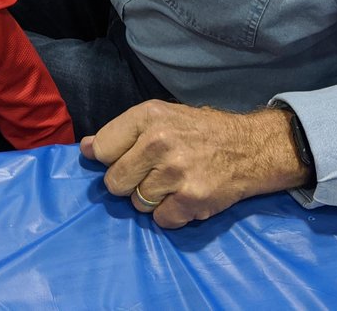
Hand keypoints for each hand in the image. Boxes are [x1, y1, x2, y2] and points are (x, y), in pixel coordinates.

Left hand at [80, 101, 305, 228]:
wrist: (251, 148)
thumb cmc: (201, 132)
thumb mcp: (162, 116)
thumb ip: (124, 132)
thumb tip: (85, 149)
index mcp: (149, 115)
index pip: (101, 148)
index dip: (107, 159)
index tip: (121, 160)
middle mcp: (159, 141)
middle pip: (114, 182)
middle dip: (129, 183)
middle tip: (152, 174)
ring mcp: (175, 172)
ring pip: (137, 203)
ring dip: (152, 199)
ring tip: (174, 183)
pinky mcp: (191, 199)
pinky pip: (160, 220)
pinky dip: (171, 215)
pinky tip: (186, 197)